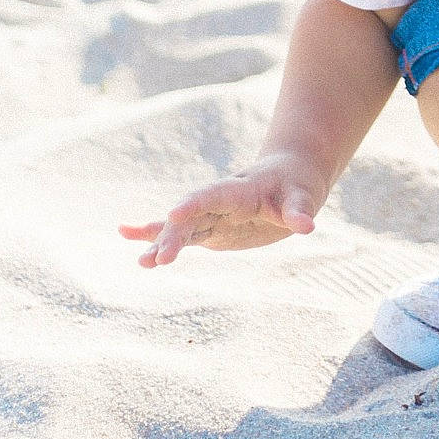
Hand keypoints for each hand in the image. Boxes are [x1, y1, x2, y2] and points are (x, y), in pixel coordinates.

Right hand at [119, 152, 322, 266]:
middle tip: (157, 261)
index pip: (213, 196)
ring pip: (181, 229)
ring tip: (141, 264)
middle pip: (191, 218)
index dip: (195, 204)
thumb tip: (307, 227)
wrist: (289, 175)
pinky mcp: (211, 229)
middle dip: (173, 236)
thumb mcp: (303, 196)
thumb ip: (300, 211)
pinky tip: (131, 241)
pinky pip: (183, 236)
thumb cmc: (297, 183)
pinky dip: (157, 239)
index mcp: (239, 190)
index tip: (174, 213)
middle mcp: (219, 202)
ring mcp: (212, 216)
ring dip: (160, 244)